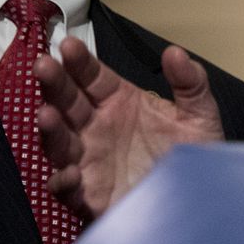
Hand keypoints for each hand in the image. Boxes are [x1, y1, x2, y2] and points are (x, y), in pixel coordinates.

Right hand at [35, 37, 225, 220]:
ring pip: (60, 143)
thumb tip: (175, 52)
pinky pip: (69, 190)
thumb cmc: (193, 154)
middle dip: (54, 84)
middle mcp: (97, 128)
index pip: (92, 77)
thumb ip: (190, 84)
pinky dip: (64, 181)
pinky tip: (70, 172)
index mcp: (119, 103)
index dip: (80, 62)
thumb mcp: (199, 116)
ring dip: (51, 129)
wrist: (200, 199)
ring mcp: (90, 161)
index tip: (69, 44)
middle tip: (44, 65)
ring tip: (47, 114)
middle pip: (68, 103)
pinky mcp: (91, 196)